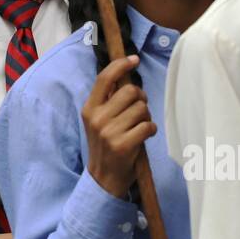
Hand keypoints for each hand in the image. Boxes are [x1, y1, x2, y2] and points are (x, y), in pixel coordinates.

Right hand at [83, 55, 154, 198]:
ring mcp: (109, 132)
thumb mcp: (98, 121)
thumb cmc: (106, 145)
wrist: (103, 179)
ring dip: (146, 116)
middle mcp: (97, 118)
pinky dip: (150, 129)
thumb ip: (108, 101)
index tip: (134, 59)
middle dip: (141, 98)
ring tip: (139, 126)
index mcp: (89, 109)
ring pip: (141, 108)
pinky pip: (148, 126)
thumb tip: (124, 76)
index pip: (104, 78)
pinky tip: (143, 137)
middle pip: (130, 91)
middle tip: (139, 110)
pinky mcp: (123, 145)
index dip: (121, 65)